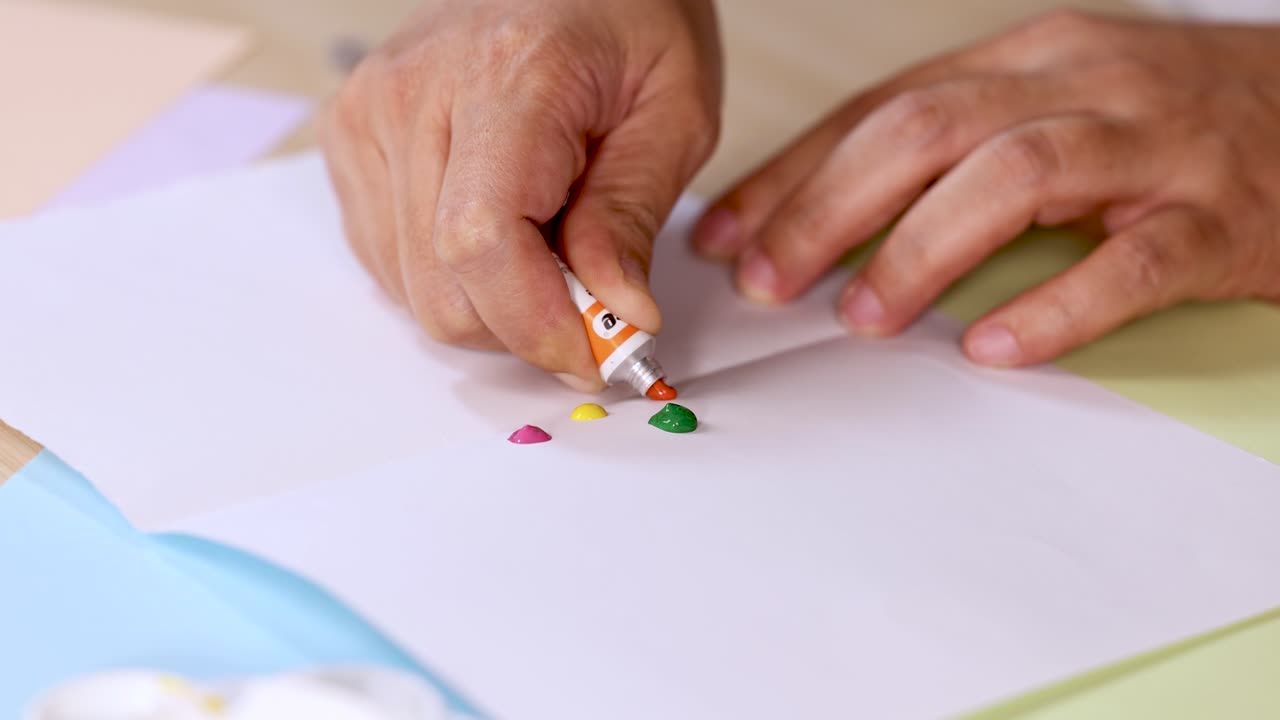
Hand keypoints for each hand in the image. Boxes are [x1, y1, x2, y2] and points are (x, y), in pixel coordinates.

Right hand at [320, 0, 720, 389]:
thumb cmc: (627, 16)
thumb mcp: (675, 112)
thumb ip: (631, 219)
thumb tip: (615, 319)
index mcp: (503, 77)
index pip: (481, 242)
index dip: (538, 324)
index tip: (597, 355)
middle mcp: (410, 96)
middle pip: (440, 288)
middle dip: (524, 327)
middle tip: (592, 307)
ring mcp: (367, 119)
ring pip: (412, 290)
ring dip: (491, 304)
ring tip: (549, 243)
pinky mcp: (351, 142)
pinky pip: (391, 263)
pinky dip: (453, 278)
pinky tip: (502, 232)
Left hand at [694, 12, 1279, 366]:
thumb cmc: (1170, 119)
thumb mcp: (1052, 104)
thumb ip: (953, 147)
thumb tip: (830, 211)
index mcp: (1028, 60)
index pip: (882, 109)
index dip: (793, 173)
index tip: (725, 233)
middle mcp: (1082, 85)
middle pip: (926, 132)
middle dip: (828, 208)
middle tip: (768, 279)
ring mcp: (1153, 147)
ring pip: (1014, 178)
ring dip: (920, 249)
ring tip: (862, 313)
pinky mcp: (1217, 218)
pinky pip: (1130, 264)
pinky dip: (1053, 307)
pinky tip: (992, 347)